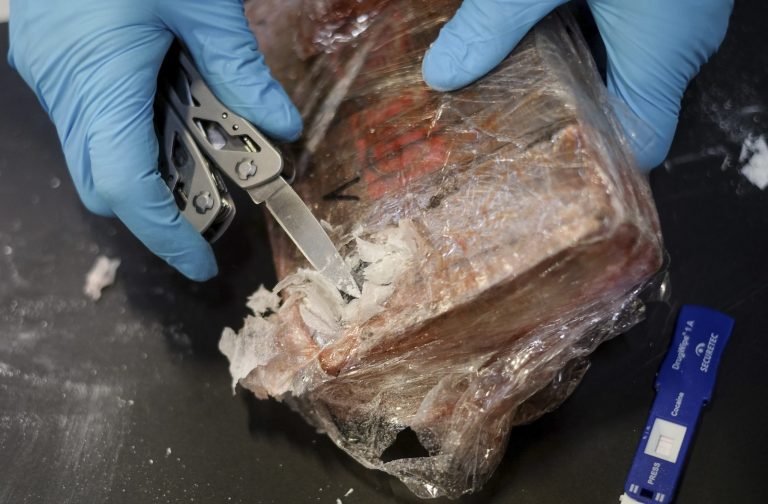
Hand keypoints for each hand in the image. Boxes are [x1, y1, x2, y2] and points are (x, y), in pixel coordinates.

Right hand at [8, 0, 301, 279]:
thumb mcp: (202, 4)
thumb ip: (243, 72)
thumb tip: (284, 128)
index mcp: (101, 77)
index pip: (128, 186)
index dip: (166, 234)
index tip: (202, 263)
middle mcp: (65, 88)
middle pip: (105, 182)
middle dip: (159, 210)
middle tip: (215, 210)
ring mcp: (51, 74)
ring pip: (95, 155)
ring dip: (149, 171)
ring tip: (203, 155)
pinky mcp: (53, 60)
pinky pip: (90, 122)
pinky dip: (133, 135)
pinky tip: (170, 111)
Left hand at [422, 0, 732, 170]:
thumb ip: (492, 23)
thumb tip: (446, 70)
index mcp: (662, 49)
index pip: (639, 145)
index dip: (596, 166)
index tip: (549, 171)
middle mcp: (679, 38)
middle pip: (627, 108)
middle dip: (571, 121)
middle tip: (517, 128)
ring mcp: (678, 10)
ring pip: (626, 66)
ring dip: (577, 75)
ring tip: (522, 83)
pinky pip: (629, 31)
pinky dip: (589, 37)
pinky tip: (550, 27)